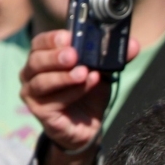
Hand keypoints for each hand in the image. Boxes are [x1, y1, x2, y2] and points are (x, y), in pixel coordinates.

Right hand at [20, 28, 141, 152]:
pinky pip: (53, 100)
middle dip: (56, 56)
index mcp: (42, 57)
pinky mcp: (39, 111)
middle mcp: (31, 73)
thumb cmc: (87, 93)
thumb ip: (113, 58)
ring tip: (84, 73)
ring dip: (65, 76)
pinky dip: (72, 92)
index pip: (40, 42)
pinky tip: (87, 85)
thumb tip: (133, 45)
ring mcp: (32, 93)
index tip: (69, 37)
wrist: (87, 126)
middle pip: (36, 60)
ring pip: (42, 81)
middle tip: (75, 55)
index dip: (53, 39)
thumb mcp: (101, 72)